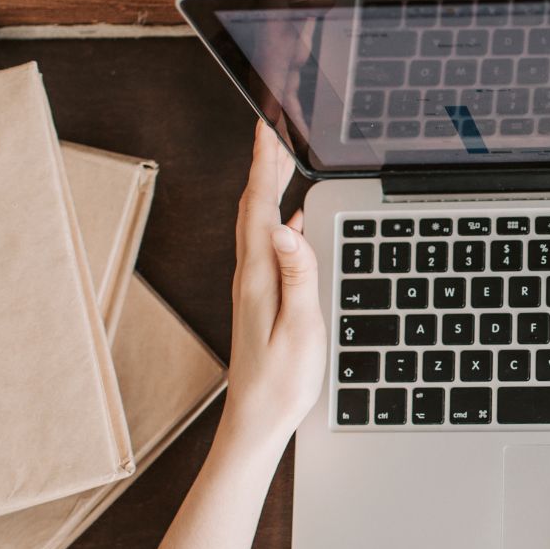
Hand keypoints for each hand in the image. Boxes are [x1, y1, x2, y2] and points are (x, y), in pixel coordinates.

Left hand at [218, 122, 326, 450]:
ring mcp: (252, 287)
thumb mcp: (300, 328)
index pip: (259, 206)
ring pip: (257, 223)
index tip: (266, 127)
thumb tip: (288, 225)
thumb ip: (298, 275)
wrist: (255, 421)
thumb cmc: (281, 382)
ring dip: (267, 187)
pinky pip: (265, 245)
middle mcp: (249, 276)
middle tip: (273, 129)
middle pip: (253, 207)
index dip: (264, 164)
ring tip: (280, 161)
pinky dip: (275, 217)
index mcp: (259, 277)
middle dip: (264, 164)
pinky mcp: (260, 299)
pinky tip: (290, 218)